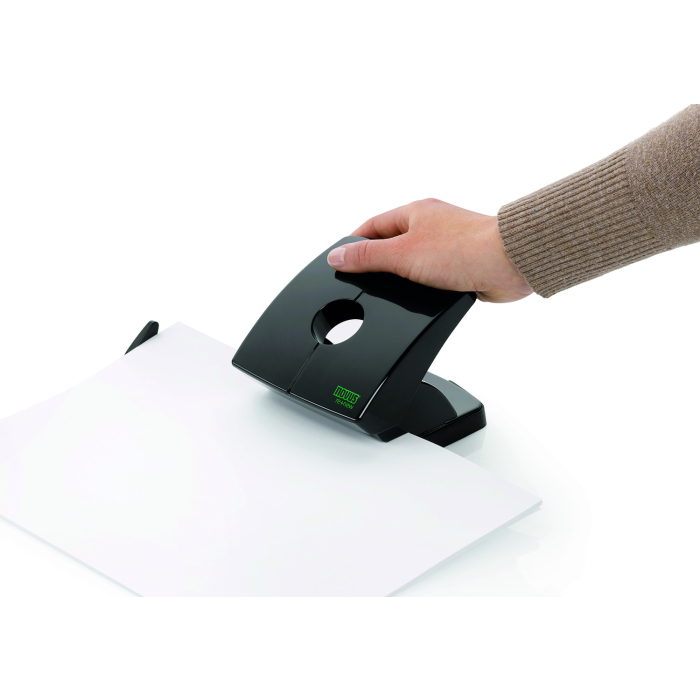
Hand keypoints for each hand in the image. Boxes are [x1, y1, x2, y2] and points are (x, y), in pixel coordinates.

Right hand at [327, 199, 532, 302]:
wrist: (507, 263)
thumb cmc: (463, 248)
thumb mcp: (402, 254)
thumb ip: (367, 257)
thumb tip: (337, 256)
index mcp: (414, 212)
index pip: (372, 226)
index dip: (353, 244)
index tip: (339, 260)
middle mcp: (430, 225)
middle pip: (391, 243)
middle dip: (376, 261)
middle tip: (360, 280)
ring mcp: (446, 245)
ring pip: (412, 261)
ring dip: (401, 275)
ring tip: (388, 290)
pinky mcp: (460, 265)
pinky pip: (432, 276)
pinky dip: (422, 286)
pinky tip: (418, 297)